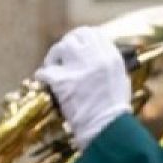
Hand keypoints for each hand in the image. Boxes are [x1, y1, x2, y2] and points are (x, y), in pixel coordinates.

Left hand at [34, 26, 130, 149]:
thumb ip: (108, 65)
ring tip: (52, 68)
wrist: (107, 127)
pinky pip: (46, 71)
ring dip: (54, 57)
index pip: (94, 34)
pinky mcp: (63, 81)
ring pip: (61, 48)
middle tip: (60, 56)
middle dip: (67, 44)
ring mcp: (79, 68)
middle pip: (77, 36)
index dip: (81, 38)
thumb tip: (94, 58)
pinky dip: (42, 75)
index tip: (75, 45)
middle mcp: (97, 58)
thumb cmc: (113, 111)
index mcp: (112, 57)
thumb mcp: (119, 81)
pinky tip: (43, 81)